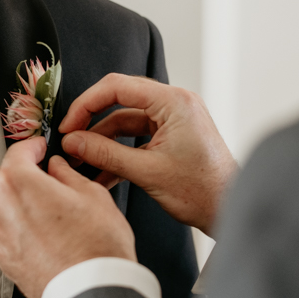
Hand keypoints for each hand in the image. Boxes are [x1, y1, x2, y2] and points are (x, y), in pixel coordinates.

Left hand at [0, 136, 135, 297]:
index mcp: (16, 183)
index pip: (17, 151)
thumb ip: (67, 174)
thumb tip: (58, 169)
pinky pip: (2, 229)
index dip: (33, 145)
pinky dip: (15, 222)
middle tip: (44, 172)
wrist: (92, 293)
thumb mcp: (91, 194)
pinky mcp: (1, 258)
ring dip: (15, 197)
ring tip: (43, 201)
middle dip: (21, 171)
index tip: (41, 147)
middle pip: (2, 177)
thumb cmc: (95, 247)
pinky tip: (39, 226)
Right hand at [59, 74, 236, 236]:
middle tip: (70, 142)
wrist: (229, 210)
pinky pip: (135, 138)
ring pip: (124, 123)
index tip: (69, 126)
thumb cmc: (203, 191)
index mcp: (174, 102)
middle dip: (91, 124)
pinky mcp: (171, 137)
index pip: (116, 87)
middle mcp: (174, 104)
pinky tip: (100, 173)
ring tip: (81, 163)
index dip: (86, 104)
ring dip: (102, 143)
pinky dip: (117, 153)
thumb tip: (73, 143)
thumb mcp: (147, 172)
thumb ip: (105, 154)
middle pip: (119, 101)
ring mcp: (173, 120)